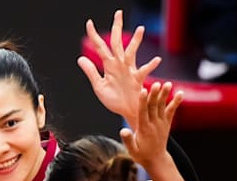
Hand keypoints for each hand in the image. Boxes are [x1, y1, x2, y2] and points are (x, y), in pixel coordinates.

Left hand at [77, 9, 161, 124]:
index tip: (89, 23)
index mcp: (109, 66)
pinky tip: (157, 60)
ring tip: (140, 29)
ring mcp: (129, 70)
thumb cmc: (115, 100)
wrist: (127, 112)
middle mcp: (119, 65)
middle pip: (117, 42)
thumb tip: (80, 58)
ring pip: (131, 52)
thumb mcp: (99, 86)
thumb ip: (91, 72)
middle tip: (118, 13)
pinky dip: (150, 65)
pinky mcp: (137, 79)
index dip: (94, 35)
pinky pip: (144, 71)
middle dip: (117, 27)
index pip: (100, 47)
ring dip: (135, 41)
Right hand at [120, 82, 182, 167]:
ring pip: (163, 107)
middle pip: (154, 107)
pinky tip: (180, 93)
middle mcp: (154, 124)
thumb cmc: (141, 155)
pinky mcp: (167, 124)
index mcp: (144, 129)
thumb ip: (128, 140)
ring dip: (165, 95)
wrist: (156, 160)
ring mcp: (161, 123)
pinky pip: (171, 111)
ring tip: (168, 84)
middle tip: (156, 83)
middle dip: (155, 95)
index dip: (143, 101)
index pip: (143, 113)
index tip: (143, 91)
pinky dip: (176, 102)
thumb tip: (123, 130)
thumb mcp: (132, 150)